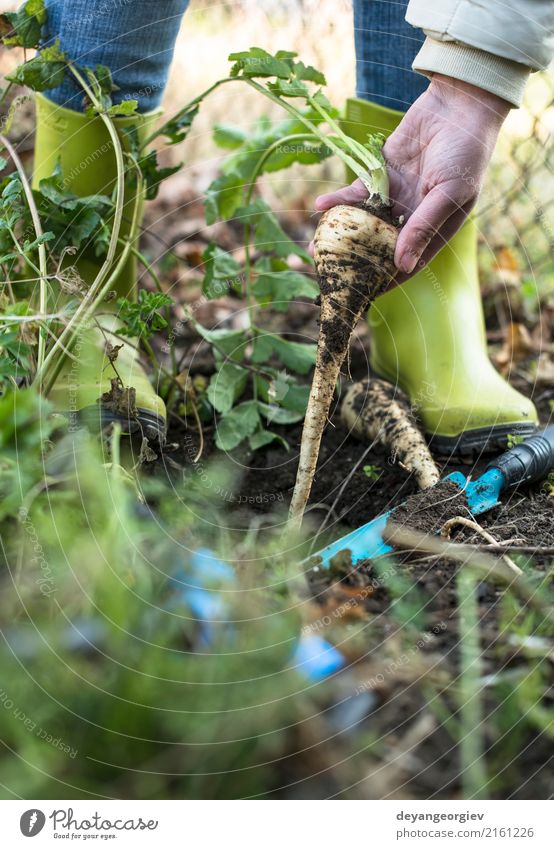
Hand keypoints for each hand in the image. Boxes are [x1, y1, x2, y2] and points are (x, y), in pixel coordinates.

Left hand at [315, 75, 510, 278]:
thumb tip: (402, 265)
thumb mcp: (449, 192)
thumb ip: (423, 227)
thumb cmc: (466, 152)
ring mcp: (395, 197)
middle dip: (353, 261)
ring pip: (363, 223)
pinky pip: (357, 193)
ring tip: (314, 247)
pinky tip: (320, 206)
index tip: (359, 295)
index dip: (383, 281)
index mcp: (434, 230)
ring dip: (340, 234)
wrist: (460, 104)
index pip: (405, 264)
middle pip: (379, 248)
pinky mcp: (381, 175)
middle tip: (327, 272)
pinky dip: (340, 200)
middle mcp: (412, 218)